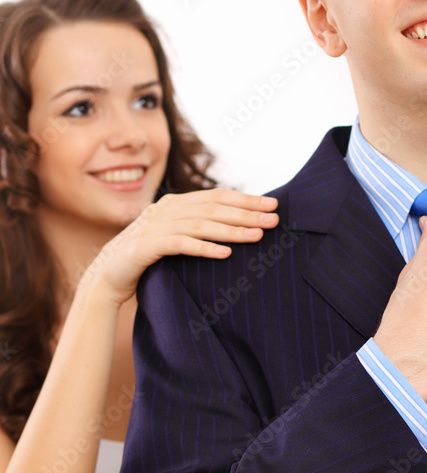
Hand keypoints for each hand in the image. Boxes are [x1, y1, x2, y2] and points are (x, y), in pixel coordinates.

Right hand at [81, 188, 278, 307]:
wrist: (107, 276)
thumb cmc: (147, 258)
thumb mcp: (173, 236)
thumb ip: (196, 226)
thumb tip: (235, 224)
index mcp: (174, 203)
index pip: (216, 196)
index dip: (246, 198)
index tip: (272, 203)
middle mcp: (165, 209)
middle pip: (213, 208)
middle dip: (247, 212)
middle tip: (274, 219)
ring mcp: (155, 227)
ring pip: (201, 225)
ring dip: (232, 230)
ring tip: (257, 235)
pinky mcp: (147, 247)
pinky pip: (181, 245)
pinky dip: (205, 248)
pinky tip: (225, 253)